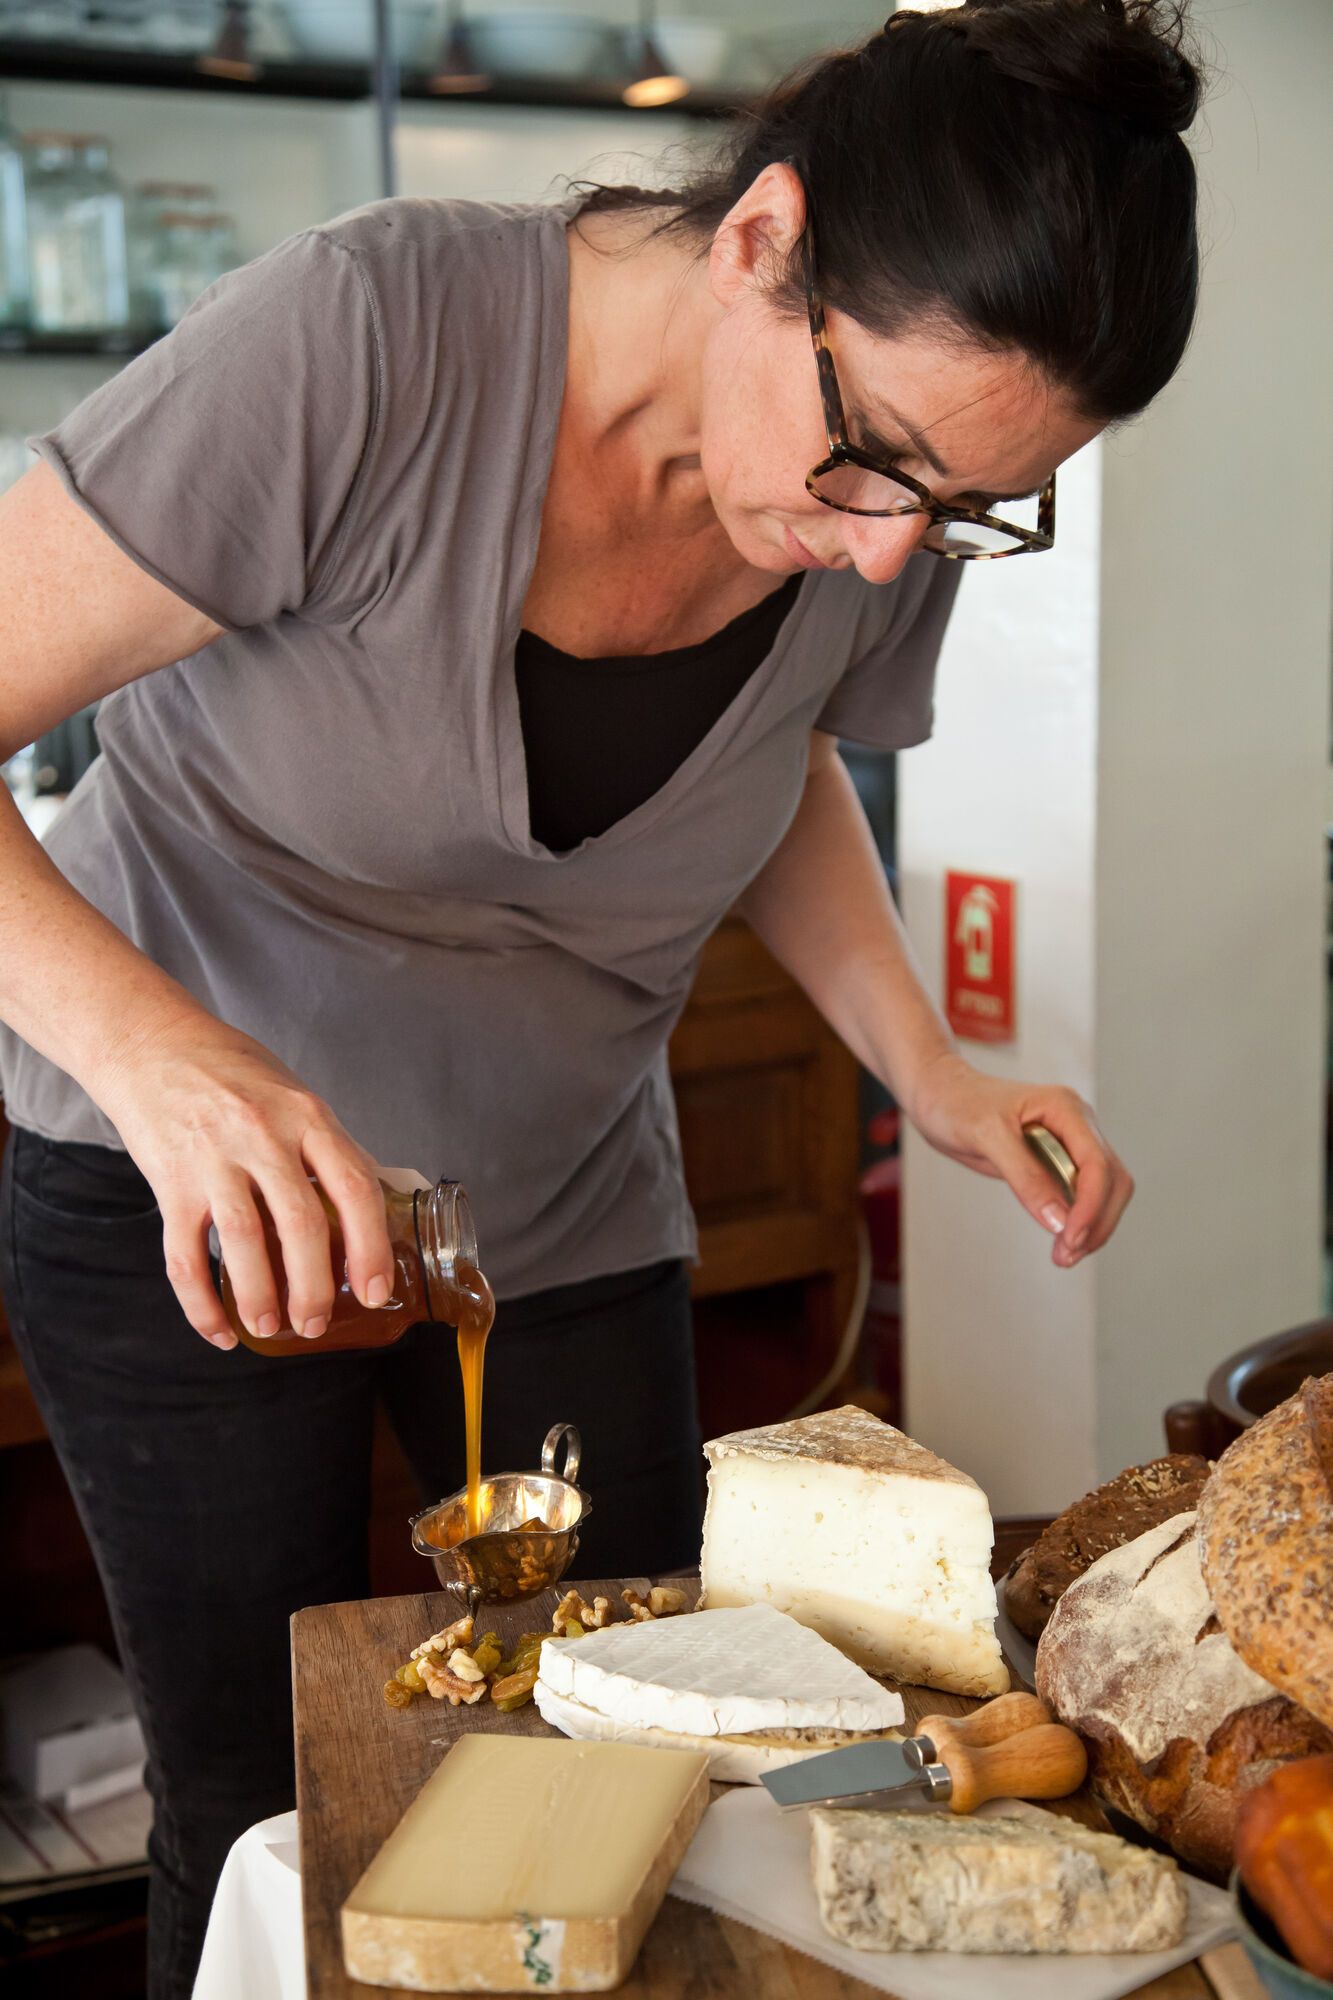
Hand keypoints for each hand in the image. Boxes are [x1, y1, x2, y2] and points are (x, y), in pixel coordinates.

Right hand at [97, 1015, 394, 1348]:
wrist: (151, 1044)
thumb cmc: (233, 1072)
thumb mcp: (296, 1095)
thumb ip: (330, 1148)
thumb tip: (375, 1205)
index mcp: (307, 1117)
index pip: (354, 1187)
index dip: (371, 1247)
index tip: (374, 1289)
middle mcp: (263, 1136)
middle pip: (301, 1224)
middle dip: (315, 1288)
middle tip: (317, 1323)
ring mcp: (213, 1159)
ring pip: (243, 1243)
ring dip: (261, 1298)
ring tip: (272, 1328)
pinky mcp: (169, 1182)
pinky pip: (184, 1256)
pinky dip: (200, 1302)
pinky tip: (219, 1330)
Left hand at [903, 1053, 1133, 1266]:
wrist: (941, 1096)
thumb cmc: (958, 1104)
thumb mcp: (987, 1137)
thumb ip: (1025, 1177)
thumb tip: (1058, 1221)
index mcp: (1066, 1109)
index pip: (1097, 1164)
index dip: (1091, 1206)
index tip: (1070, 1238)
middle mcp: (1077, 1125)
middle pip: (1111, 1181)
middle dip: (1096, 1222)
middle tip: (1067, 1255)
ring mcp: (1070, 1143)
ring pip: (1103, 1191)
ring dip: (1090, 1226)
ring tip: (1063, 1256)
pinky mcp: (1057, 1161)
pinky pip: (1080, 1194)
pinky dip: (1076, 1220)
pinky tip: (1060, 1241)